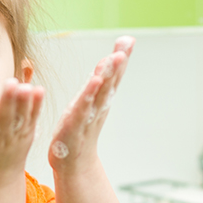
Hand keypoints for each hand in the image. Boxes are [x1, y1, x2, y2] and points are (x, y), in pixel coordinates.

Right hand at [0, 78, 43, 185]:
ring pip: (21, 116)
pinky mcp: (27, 133)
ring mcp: (16, 135)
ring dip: (25, 101)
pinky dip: (37, 105)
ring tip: (26, 85)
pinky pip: (33, 118)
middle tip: (11, 82)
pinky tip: (39, 89)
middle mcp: (0, 137)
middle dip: (8, 100)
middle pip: (5, 117)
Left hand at [49, 36, 133, 171]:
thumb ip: (101, 81)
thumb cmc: (81, 128)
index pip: (114, 76)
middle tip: (126, 45)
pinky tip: (94, 82)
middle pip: (111, 82)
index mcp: (102, 99)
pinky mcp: (75, 125)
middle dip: (118, 63)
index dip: (122, 58)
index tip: (129, 40)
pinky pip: (83, 108)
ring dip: (107, 75)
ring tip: (113, 58)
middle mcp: (99, 106)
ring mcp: (88, 116)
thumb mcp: (91, 101)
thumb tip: (112, 57)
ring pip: (100, 93)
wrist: (74, 162)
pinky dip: (89, 95)